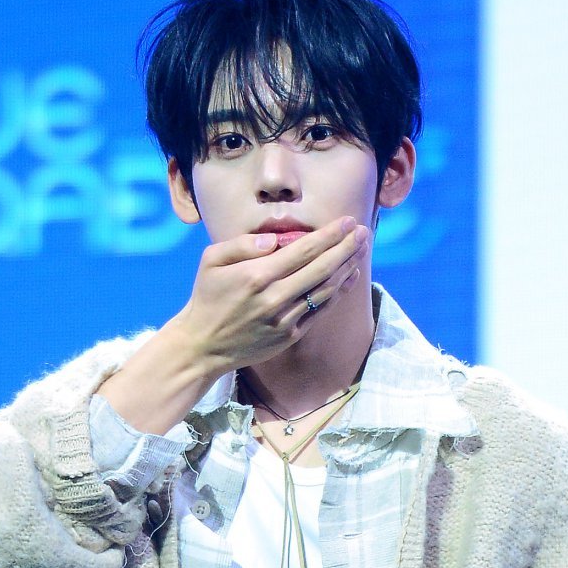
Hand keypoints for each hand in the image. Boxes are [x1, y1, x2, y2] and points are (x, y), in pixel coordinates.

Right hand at [173, 217, 369, 374]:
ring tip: (362, 250)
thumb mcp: (211, 261)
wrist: (203, 346)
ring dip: (347, 268)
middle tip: (364, 232)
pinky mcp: (289, 335)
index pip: (303, 250)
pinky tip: (349, 277)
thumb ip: (242, 244)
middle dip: (346, 248)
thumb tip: (275, 240)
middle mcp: (274, 298)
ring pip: (325, 290)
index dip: (330, 235)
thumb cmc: (208, 297)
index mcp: (256, 275)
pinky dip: (338, 292)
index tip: (348, 221)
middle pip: (321, 268)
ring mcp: (284, 319)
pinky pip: (320, 311)